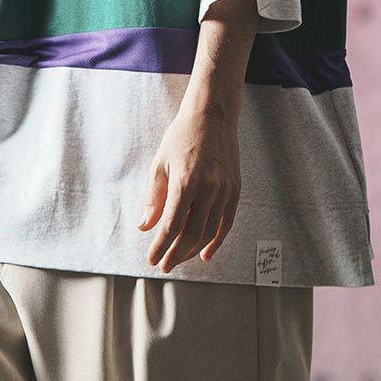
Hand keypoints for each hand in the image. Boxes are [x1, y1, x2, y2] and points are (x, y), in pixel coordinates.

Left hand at [137, 97, 241, 271]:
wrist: (213, 116)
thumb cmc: (182, 137)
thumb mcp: (159, 164)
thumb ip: (153, 198)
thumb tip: (145, 226)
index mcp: (185, 181)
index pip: (171, 225)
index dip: (161, 246)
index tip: (152, 258)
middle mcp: (208, 188)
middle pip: (191, 234)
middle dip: (176, 253)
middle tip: (164, 264)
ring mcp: (224, 190)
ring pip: (209, 231)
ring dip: (193, 250)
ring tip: (180, 258)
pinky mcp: (235, 189)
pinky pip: (227, 222)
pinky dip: (216, 241)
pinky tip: (205, 253)